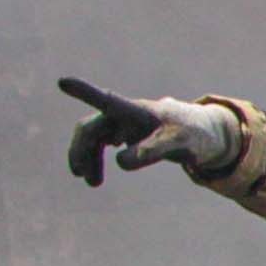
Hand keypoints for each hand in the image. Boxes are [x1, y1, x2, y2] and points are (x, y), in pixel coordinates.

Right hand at [59, 78, 244, 186]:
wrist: (202, 133)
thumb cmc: (192, 134)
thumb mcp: (178, 144)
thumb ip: (152, 151)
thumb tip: (120, 162)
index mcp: (138, 112)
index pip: (108, 101)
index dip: (85, 92)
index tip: (63, 81)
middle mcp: (125, 115)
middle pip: (92, 127)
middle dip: (81, 149)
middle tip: (79, 173)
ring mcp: (123, 124)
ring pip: (93, 138)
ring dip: (87, 159)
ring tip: (92, 183)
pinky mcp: (124, 135)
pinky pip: (99, 146)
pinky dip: (95, 161)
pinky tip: (95, 176)